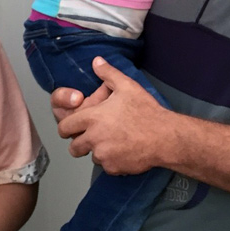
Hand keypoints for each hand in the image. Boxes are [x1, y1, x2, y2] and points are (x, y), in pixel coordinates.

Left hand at [56, 57, 168, 174]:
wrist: (164, 137)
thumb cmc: (146, 111)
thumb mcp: (127, 86)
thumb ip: (108, 73)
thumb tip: (96, 62)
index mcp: (92, 118)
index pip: (64, 127)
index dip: (67, 127)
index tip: (72, 127)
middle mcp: (93, 139)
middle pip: (74, 147)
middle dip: (80, 143)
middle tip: (92, 137)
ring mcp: (103, 156)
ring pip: (92, 156)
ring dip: (98, 151)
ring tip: (113, 140)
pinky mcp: (114, 168)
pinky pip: (107, 166)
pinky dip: (112, 161)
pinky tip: (124, 150)